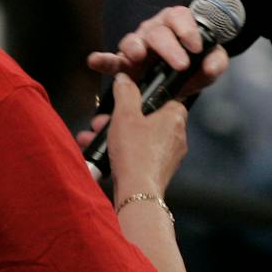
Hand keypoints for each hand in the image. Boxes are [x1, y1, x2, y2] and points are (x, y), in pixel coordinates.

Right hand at [87, 5, 229, 96]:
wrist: (176, 80)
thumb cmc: (192, 64)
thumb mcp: (209, 63)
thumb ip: (215, 62)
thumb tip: (211, 66)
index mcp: (176, 24)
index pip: (180, 16)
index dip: (188, 30)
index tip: (196, 48)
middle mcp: (154, 30)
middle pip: (158, 31)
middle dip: (170, 47)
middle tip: (182, 64)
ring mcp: (137, 45)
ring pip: (133, 40)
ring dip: (135, 47)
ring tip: (139, 56)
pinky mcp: (124, 63)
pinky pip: (111, 60)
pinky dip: (102, 60)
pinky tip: (94, 61)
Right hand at [90, 72, 187, 196]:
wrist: (138, 192)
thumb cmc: (135, 152)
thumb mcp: (125, 115)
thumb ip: (125, 93)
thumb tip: (125, 79)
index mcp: (175, 117)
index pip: (166, 98)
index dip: (145, 97)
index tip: (126, 100)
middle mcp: (178, 136)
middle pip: (148, 119)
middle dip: (119, 119)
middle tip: (101, 122)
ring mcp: (170, 156)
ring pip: (140, 138)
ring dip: (116, 136)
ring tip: (93, 138)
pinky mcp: (159, 171)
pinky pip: (139, 155)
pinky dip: (122, 152)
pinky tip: (101, 154)